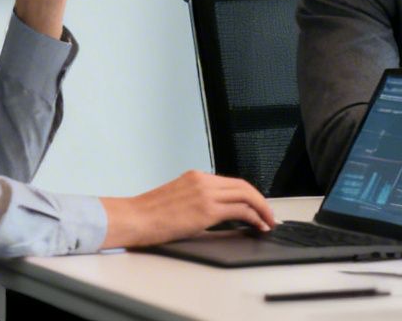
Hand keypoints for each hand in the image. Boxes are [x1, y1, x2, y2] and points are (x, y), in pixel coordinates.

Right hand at [100, 170, 276, 248]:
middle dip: (261, 201)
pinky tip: (257, 225)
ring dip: (261, 209)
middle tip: (269, 215)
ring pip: (246, 195)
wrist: (133, 218)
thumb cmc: (148, 215)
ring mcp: (206, 193)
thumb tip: (215, 214)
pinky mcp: (206, 210)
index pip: (231, 182)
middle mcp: (203, 181)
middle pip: (243, 186)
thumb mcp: (177, 198)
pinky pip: (239, 210)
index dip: (249, 194)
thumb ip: (197, 200)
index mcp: (196, 177)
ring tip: (267, 222)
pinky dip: (253, 217)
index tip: (256, 206)